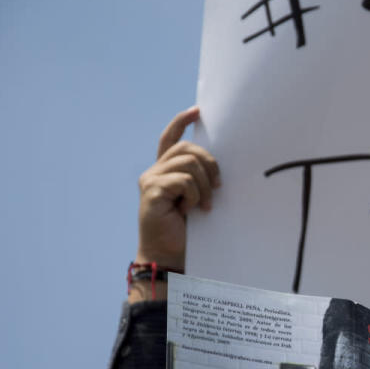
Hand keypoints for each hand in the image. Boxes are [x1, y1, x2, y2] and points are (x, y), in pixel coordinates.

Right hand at [136, 106, 219, 270]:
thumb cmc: (187, 231)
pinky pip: (184, 181)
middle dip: (210, 165)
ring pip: (189, 164)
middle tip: (218, 188)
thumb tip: (219, 166)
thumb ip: (201, 180)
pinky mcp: (151, 191)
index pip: (170, 139)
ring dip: (204, 185)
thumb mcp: (197, 199)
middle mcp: (154, 172)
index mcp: (165, 172)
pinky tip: (189, 211)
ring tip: (203, 206)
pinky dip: (194, 196)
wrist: (170, 256)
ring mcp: (150, 180)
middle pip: (188, 149)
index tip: (197, 112)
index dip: (181, 122)